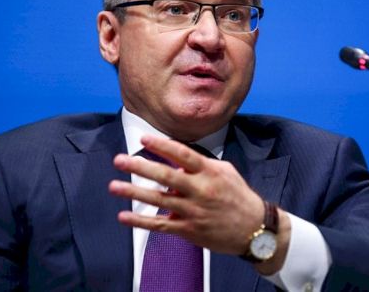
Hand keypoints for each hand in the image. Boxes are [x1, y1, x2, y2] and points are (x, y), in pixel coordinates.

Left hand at [109, 135, 265, 255]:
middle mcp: (201, 190)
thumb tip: (178, 160)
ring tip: (114, 186)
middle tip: (120, 159)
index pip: (183, 154)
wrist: (254, 228)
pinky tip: (124, 217)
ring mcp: (194, 211)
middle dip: (141, 166)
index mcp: (210, 172)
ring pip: (159, 200)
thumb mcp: (226, 172)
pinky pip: (161, 224)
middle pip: (166, 176)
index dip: (162, 146)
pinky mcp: (190, 230)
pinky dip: (142, 221)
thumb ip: (202, 164)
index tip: (144, 138)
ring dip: (134, 192)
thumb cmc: (239, 197)